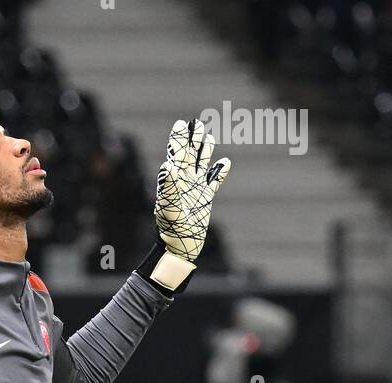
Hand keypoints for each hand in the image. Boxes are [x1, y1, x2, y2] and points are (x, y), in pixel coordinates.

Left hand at [154, 117, 230, 263]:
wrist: (180, 247)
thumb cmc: (171, 230)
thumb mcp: (168, 208)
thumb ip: (168, 187)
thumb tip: (167, 165)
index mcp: (174, 181)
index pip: (176, 154)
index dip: (179, 139)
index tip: (182, 124)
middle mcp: (184, 182)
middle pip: (189, 155)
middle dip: (193, 139)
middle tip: (197, 123)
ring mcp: (195, 190)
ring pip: (201, 165)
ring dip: (205, 151)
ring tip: (208, 137)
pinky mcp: (205, 200)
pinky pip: (214, 182)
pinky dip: (219, 173)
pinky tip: (225, 163)